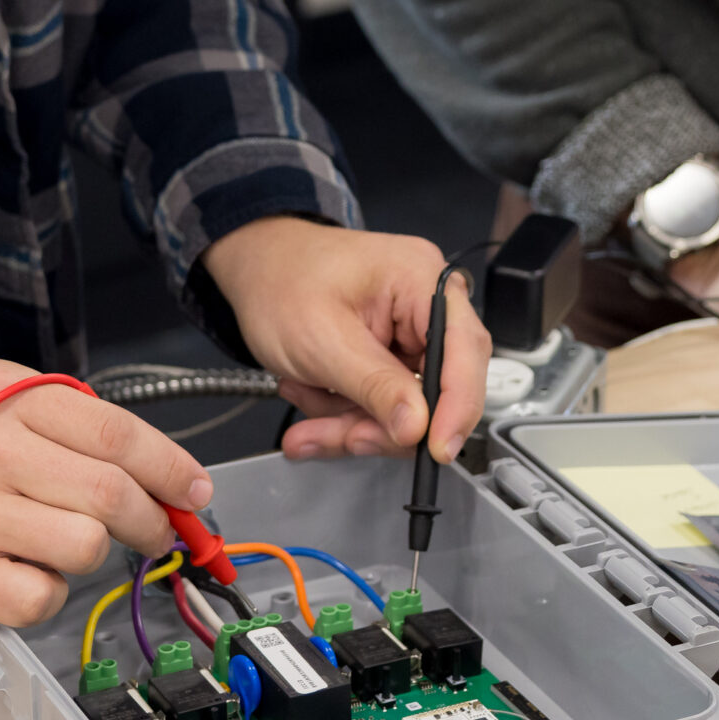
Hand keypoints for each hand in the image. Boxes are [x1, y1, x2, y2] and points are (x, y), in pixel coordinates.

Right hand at [0, 359, 210, 624]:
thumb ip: (62, 416)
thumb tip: (147, 463)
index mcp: (10, 398)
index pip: (117, 435)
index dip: (171, 468)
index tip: (195, 492)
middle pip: (112, 494)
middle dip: (151, 520)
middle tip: (157, 530)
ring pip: (85, 546)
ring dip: (95, 553)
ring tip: (70, 544)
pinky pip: (40, 596)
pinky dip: (48, 592)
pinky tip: (26, 572)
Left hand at [199, 217, 490, 463]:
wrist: (253, 269)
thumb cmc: (279, 281)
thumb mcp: (321, 339)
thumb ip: (374, 386)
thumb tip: (418, 428)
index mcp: (420, 279)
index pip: (464, 348)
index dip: (457, 405)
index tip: (436, 450)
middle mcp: (426, 302)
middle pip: (435, 386)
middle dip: (384, 422)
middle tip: (343, 437)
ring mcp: (408, 330)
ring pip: (406, 405)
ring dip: (354, 420)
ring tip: (306, 401)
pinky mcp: (391, 353)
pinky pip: (384, 401)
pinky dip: (347, 411)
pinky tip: (311, 395)